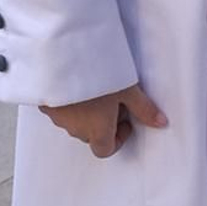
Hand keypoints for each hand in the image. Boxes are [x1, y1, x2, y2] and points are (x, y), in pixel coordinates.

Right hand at [39, 85, 167, 157]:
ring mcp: (58, 117)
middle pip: (91, 135)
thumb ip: (144, 109)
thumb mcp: (128, 89)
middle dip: (103, 122)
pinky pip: (59, 110)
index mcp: (97, 131)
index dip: (118, 139)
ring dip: (85, 113)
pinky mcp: (45, 103)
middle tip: (113, 100)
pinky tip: (77, 82)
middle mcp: (75, 129)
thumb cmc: (97, 74)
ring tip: (96, 88)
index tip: (124, 121)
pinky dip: (69, 103)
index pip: (105, 150)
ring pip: (74, 123)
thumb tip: (161, 122)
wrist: (64, 55)